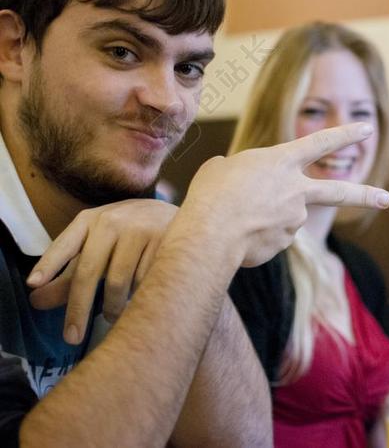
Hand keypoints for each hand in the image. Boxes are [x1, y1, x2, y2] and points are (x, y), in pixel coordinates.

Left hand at [27, 199, 177, 343]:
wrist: (188, 220)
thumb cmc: (131, 239)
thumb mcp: (98, 248)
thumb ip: (68, 275)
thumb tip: (36, 301)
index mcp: (90, 220)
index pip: (65, 244)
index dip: (49, 263)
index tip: (33, 283)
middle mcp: (113, 221)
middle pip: (89, 271)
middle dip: (78, 308)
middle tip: (71, 337)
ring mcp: (141, 230)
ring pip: (119, 282)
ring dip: (114, 307)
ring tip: (113, 316)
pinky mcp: (166, 242)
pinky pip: (145, 282)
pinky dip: (139, 297)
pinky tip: (140, 300)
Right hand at [179, 123, 388, 266]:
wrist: (211, 234)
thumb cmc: (211, 195)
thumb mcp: (222, 169)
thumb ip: (244, 175)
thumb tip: (250, 194)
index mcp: (281, 161)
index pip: (321, 142)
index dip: (345, 134)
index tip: (367, 129)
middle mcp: (296, 190)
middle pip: (339, 191)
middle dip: (367, 195)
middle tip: (388, 199)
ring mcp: (294, 219)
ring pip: (283, 218)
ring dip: (261, 219)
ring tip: (233, 219)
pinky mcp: (284, 244)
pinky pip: (269, 238)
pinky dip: (254, 237)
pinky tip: (236, 235)